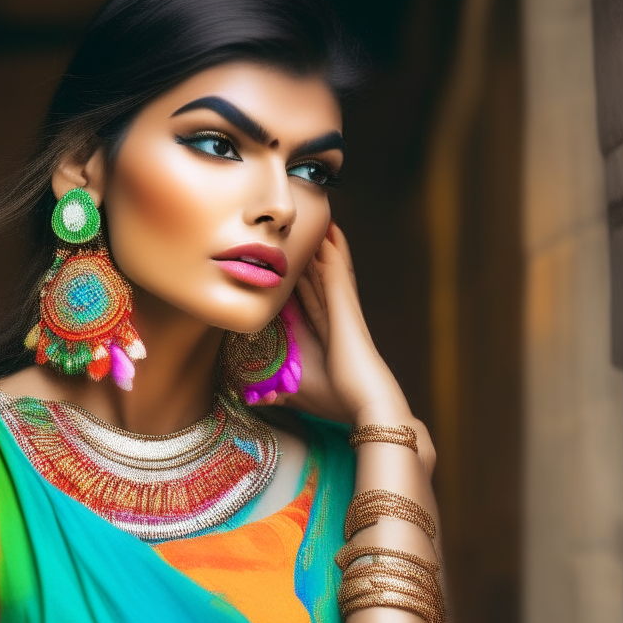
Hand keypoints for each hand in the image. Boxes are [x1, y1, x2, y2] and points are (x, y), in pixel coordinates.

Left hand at [278, 222, 411, 426]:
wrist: (365, 405)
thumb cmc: (335, 399)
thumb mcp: (294, 392)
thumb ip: (274, 392)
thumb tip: (256, 398)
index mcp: (322, 332)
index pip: (307, 296)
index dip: (300, 276)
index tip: (290, 257)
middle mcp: (334, 316)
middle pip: (318, 276)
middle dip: (310, 253)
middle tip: (302, 226)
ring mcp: (342, 310)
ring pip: (329, 269)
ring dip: (324, 244)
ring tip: (320, 216)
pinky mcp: (347, 309)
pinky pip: (338, 274)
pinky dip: (335, 252)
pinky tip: (331, 231)